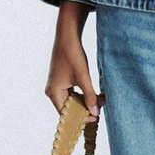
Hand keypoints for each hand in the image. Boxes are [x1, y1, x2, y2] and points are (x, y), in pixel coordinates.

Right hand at [45, 1, 104, 121]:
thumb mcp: (83, 77)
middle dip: (86, 107)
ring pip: (73, 101)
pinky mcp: (62, 81)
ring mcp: (57, 86)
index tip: (95, 118)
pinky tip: (96, 94)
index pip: (66, 113)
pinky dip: (85, 94)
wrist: (67, 36)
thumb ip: (90, 96)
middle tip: (101, 107)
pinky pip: (73, 94)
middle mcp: (53, 91)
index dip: (81, 117)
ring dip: (87, 101)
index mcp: (54, 92)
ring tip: (101, 99)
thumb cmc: (73, 55)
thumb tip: (95, 113)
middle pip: (70, 108)